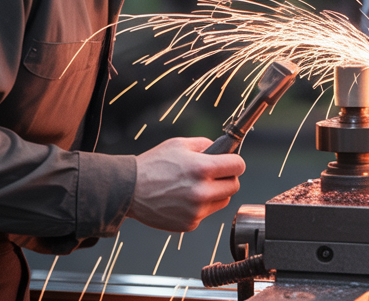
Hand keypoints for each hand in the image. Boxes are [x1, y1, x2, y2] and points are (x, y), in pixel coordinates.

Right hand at [127, 138, 245, 231]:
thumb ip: (205, 144)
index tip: (230, 162)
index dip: (234, 161)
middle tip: (213, 174)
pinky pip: (206, 213)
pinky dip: (201, 206)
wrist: (129, 190)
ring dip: (216, 193)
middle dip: (227, 178)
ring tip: (196, 186)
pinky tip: (184, 198)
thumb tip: (222, 149)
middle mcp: (202, 191)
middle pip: (234, 186)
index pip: (238, 166)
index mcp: (202, 168)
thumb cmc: (152, 166)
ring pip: (223, 200)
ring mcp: (197, 210)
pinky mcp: (190, 223)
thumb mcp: (179, 144)